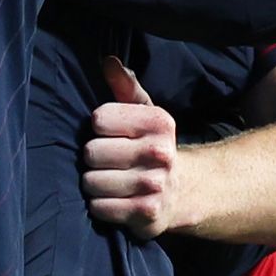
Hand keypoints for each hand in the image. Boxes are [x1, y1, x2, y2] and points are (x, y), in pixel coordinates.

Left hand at [79, 56, 184, 238]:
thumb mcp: (144, 113)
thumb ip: (125, 87)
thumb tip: (108, 62)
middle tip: (109, 162)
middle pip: (91, 152)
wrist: (185, 191)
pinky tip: (115, 200)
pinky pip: (99, 207)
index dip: (99, 128)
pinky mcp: (147, 214)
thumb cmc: (151, 146)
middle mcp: (160, 153)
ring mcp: (155, 185)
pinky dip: (101, 206)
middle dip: (94, 158)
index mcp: (158, 122)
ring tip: (111, 181)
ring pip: (91, 182)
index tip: (111, 134)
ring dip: (94, 184)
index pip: (99, 119)